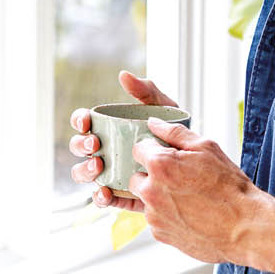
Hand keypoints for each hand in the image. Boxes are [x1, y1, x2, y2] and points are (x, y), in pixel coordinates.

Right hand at [69, 71, 179, 208]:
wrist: (195, 163)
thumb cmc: (173, 131)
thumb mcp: (163, 108)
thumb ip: (146, 90)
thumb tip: (124, 75)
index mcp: (107, 127)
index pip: (83, 122)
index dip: (79, 120)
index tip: (86, 122)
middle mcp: (103, 150)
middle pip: (79, 147)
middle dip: (81, 145)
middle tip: (96, 145)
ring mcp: (109, 172)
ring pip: (84, 173)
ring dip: (85, 170)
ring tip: (99, 167)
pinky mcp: (119, 193)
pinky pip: (102, 197)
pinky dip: (99, 197)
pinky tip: (106, 193)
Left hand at [127, 116, 256, 263]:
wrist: (245, 227)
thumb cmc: (229, 187)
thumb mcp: (206, 148)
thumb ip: (174, 133)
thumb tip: (154, 124)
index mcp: (160, 166)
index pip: (138, 149)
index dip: (153, 150)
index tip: (166, 156)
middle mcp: (151, 192)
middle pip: (135, 177)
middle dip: (150, 175)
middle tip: (177, 178)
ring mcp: (154, 216)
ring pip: (145, 200)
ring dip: (158, 197)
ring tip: (187, 198)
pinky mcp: (160, 234)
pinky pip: (155, 219)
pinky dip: (166, 216)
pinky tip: (188, 213)